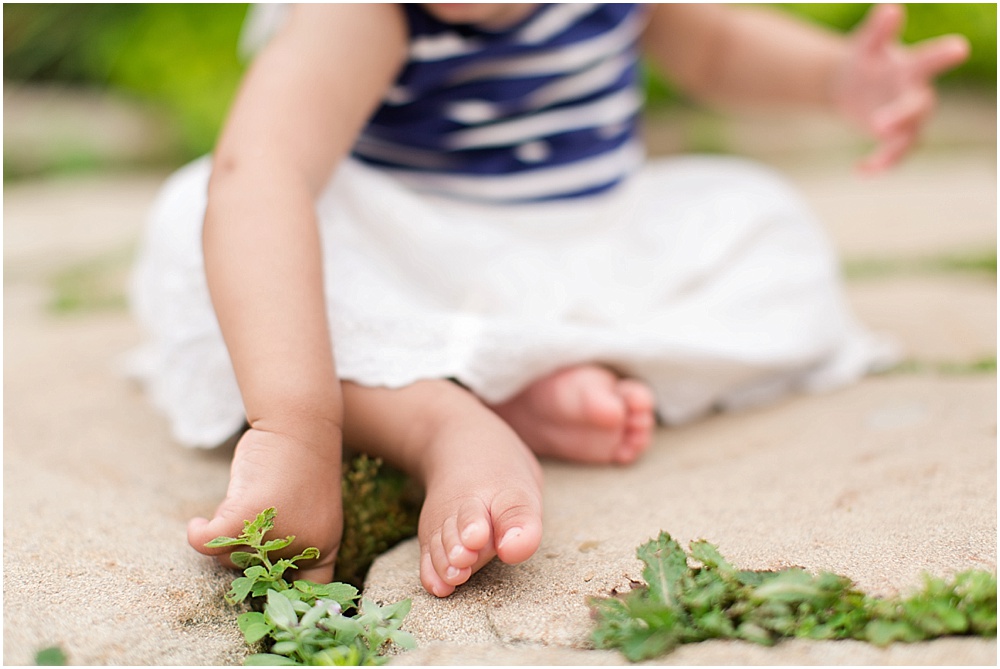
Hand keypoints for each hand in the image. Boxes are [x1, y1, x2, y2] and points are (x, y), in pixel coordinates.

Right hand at [187, 426, 342, 582]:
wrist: (299, 424)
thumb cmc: (300, 466)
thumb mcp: (307, 511)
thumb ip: (289, 543)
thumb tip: (251, 577)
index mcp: (327, 547)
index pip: (310, 593)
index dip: (288, 602)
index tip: (269, 593)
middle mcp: (306, 546)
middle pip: (255, 573)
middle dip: (247, 549)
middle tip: (258, 511)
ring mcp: (277, 532)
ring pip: (231, 556)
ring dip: (228, 532)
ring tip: (247, 497)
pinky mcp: (246, 515)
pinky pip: (208, 542)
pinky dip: (200, 534)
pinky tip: (200, 524)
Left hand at [832, 4, 968, 172]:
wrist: (852, 86)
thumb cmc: (866, 61)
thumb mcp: (866, 45)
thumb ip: (878, 30)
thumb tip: (890, 8)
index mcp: (912, 68)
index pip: (930, 60)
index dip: (944, 54)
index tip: (959, 47)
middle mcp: (917, 95)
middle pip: (917, 107)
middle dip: (901, 115)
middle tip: (877, 125)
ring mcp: (909, 120)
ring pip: (909, 139)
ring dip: (893, 151)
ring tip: (874, 163)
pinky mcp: (895, 139)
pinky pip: (893, 156)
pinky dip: (879, 165)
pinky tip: (860, 170)